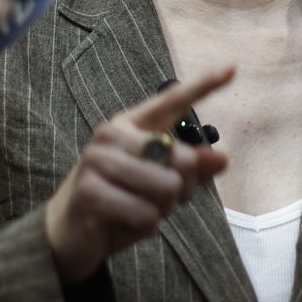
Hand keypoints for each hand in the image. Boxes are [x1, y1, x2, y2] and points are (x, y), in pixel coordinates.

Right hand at [45, 71, 233, 282]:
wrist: (69, 234)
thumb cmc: (120, 202)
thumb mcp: (158, 184)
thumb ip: (190, 169)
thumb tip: (223, 158)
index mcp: (131, 125)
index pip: (171, 102)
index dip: (203, 85)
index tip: (232, 67)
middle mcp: (112, 135)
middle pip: (182, 159)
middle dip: (180, 191)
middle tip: (155, 201)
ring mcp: (97, 161)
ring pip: (167, 189)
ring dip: (161, 211)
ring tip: (137, 211)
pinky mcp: (90, 192)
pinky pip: (147, 215)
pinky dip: (145, 228)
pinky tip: (123, 224)